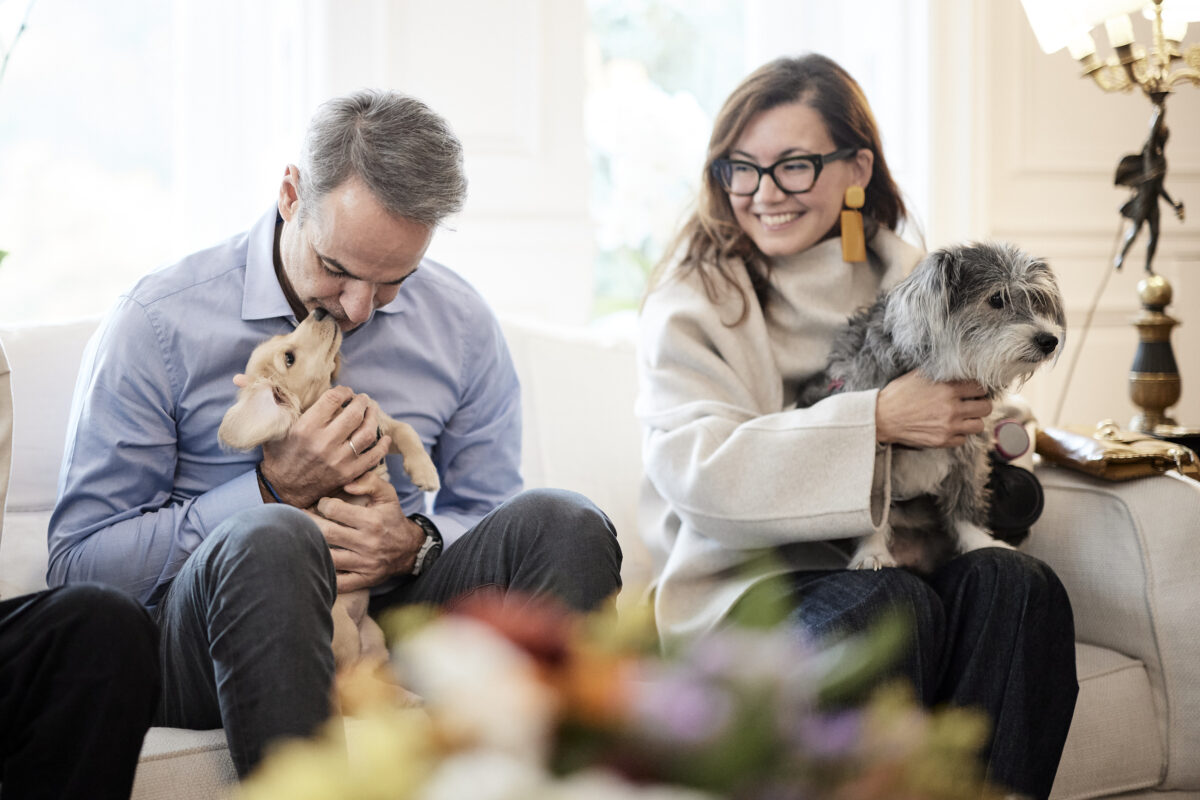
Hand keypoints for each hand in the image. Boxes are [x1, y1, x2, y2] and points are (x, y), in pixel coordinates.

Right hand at [260, 387, 392, 507]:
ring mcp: (338, 460)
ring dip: (373, 418)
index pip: (333, 399)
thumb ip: (270, 402)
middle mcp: (324, 443)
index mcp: (305, 429)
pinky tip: (384, 436)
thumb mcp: (272, 428)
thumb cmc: (278, 455)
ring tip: (372, 411)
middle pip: (354, 414)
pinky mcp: (348, 474)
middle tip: (362, 398)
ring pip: (366, 433)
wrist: (283, 490)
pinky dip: (382, 445)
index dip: (343, 391)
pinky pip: (373, 457)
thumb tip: (243, 376)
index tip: (345, 391)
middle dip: (361, 401)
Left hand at [308, 471, 424, 591]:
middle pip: (326, 533)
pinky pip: (339, 583)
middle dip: (307, 523)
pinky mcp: (364, 580)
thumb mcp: (388, 495)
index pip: (334, 509)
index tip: (322, 504)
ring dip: (311, 548)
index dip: (323, 503)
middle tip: (299, 518)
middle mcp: (368, 543)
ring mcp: (365, 564)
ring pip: (328, 558)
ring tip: (302, 538)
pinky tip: (315, 563)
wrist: (410, 549)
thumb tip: (347, 484)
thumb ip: (370, 482)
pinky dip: (324, 575)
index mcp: (372, 521)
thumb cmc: (392, 518)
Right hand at [875, 371, 991, 447]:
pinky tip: (950, 428)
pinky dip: (959, 434)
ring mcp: (948, 426)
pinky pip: (963, 439)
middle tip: (972, 404)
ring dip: (973, 420)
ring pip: (978, 425)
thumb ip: (941, 373)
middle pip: (985, 407)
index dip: (977, 388)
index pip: (980, 388)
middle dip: (980, 404)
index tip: (972, 390)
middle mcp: (952, 408)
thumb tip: (957, 368)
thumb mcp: (919, 376)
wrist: (882, 418)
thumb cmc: (898, 395)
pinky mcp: (942, 441)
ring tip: (963, 417)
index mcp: (948, 389)